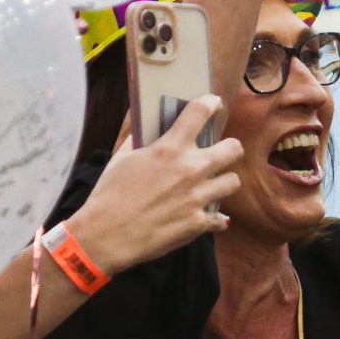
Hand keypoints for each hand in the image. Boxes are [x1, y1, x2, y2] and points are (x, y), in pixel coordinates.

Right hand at [69, 97, 243, 273]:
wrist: (106, 235)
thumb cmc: (109, 195)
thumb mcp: (121, 159)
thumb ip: (137, 141)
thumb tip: (143, 130)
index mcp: (169, 148)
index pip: (200, 112)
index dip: (211, 103)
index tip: (214, 104)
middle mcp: (190, 169)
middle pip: (234, 149)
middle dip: (230, 149)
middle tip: (221, 153)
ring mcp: (197, 197)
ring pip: (233, 182)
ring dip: (223, 182)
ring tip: (214, 186)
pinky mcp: (198, 223)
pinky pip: (221, 219)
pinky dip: (215, 219)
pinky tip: (208, 218)